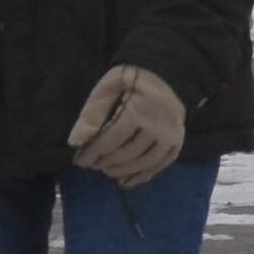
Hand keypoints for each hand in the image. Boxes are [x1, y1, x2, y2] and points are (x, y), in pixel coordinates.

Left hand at [67, 62, 185, 186]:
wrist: (168, 71)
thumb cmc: (133, 77)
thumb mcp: (109, 87)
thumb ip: (92, 113)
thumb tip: (76, 142)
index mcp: (140, 110)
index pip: (111, 140)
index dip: (92, 153)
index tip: (80, 160)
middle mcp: (159, 125)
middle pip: (127, 154)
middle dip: (105, 163)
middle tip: (93, 164)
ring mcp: (171, 134)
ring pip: (144, 162)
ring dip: (122, 171)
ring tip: (107, 170)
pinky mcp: (177, 140)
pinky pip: (161, 164)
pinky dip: (143, 175)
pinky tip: (127, 181)